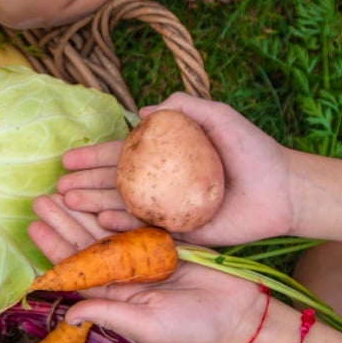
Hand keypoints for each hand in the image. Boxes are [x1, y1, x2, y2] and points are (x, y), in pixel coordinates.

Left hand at [28, 193, 266, 342]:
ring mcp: (145, 256)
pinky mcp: (166, 241)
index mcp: (117, 296)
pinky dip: (117, 205)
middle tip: (39, 199)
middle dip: (63, 221)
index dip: (54, 249)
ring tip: (61, 190)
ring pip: (107, 229)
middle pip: (87, 244)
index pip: (78, 270)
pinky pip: (136, 220)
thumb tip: (69, 315)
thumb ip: (109, 314)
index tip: (34, 228)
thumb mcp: (148, 325)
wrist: (240, 313)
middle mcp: (126, 275)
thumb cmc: (194, 328)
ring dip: (84, 210)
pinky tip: (99, 189)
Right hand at [56, 93, 294, 246]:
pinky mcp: (181, 234)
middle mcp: (161, 186)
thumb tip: (142, 110)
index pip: (121, 157)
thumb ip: (184, 107)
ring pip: (124, 208)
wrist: (283, 188)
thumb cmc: (252, 149)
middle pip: (114, 184)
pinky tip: (101, 221)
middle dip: (84, 184)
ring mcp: (168, 211)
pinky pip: (146, 231)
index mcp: (165, 158)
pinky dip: (124, 226)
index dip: (93, 158)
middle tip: (58, 187)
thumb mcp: (218, 117)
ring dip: (94, 205)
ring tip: (68, 202)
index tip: (67, 159)